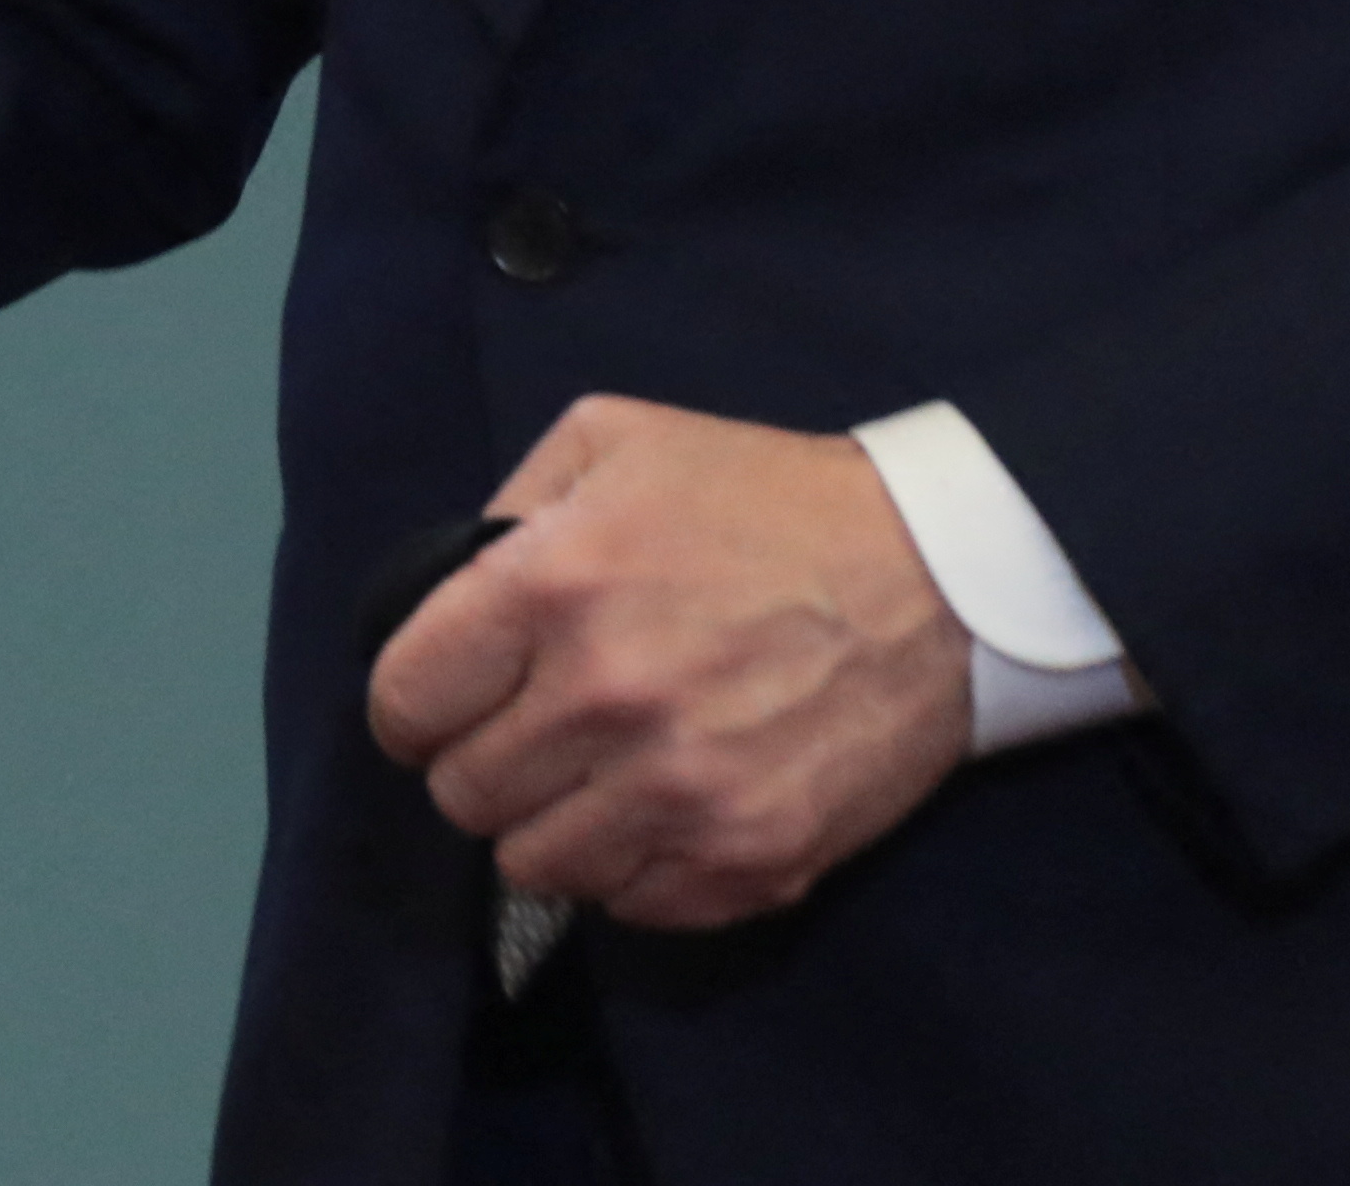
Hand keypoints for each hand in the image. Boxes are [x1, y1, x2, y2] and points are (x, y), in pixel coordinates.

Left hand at [362, 397, 967, 928]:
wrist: (941, 575)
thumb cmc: (767, 497)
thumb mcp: (616, 441)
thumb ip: (509, 509)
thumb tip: (441, 593)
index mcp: (553, 586)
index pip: (407, 700)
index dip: (413, 705)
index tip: (442, 703)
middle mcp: (605, 698)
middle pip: (461, 795)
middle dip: (480, 763)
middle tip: (530, 733)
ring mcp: (681, 792)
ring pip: (534, 867)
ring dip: (550, 825)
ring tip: (596, 777)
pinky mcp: (750, 859)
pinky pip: (631, 908)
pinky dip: (630, 871)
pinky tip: (661, 809)